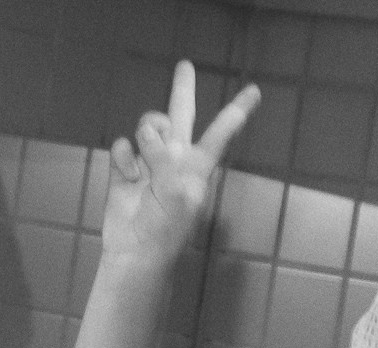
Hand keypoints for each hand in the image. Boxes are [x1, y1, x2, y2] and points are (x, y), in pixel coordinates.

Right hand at [101, 61, 259, 272]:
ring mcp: (148, 162)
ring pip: (148, 126)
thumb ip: (165, 158)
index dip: (235, 112)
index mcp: (197, 166)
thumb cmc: (167, 229)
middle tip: (186, 65)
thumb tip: (144, 136)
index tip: (255, 92)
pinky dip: (124, 159)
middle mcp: (174, 158)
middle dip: (182, 89)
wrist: (136, 252)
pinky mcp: (124, 169)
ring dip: (146, 137)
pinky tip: (127, 179)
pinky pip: (122, 146)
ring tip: (144, 167)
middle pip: (180, 114)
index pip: (219, 134)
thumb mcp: (178, 193)